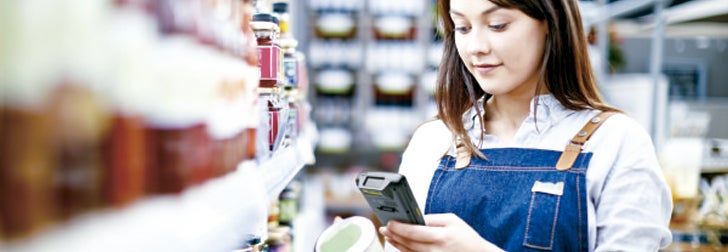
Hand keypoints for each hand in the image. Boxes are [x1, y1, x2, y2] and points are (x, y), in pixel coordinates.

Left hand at [379, 213, 502, 251]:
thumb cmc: (467, 238)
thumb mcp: (453, 220)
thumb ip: (432, 218)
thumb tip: (415, 218)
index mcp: (441, 236)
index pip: (414, 232)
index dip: (399, 227)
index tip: (390, 222)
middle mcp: (436, 250)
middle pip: (408, 243)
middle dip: (394, 234)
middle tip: (384, 227)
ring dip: (396, 244)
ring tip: (388, 236)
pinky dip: (405, 251)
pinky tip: (399, 245)